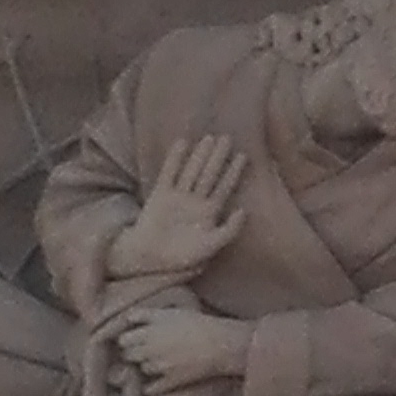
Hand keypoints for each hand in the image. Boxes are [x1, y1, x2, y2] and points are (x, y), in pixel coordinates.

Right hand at [113, 128, 248, 285]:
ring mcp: (178, 195)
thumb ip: (229, 230)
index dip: (233, 172)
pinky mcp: (160, 193)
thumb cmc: (182, 256)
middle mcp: (195, 201)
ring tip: (209, 138)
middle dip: (218, 157)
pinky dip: (175, 159)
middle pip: (209, 174)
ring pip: (192, 171)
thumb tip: (244, 211)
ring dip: (200, 155)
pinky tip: (182, 143)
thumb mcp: (211, 245)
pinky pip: (169, 173)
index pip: (224, 188)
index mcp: (209, 213)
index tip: (243, 156)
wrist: (151, 258)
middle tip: (228, 138)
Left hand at [114, 299, 246, 395]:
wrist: (221, 344)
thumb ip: (143, 314)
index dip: (127, 338)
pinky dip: (149, 388)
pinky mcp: (172, 381)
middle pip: (128, 354)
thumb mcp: (168, 312)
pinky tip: (152, 385)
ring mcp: (160, 367)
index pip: (123, 338)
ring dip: (145, 366)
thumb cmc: (197, 323)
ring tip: (156, 362)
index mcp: (147, 332)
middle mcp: (150, 350)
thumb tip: (125, 318)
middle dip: (133, 352)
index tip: (134, 338)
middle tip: (143, 350)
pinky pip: (151, 389)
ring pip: (141, 369)